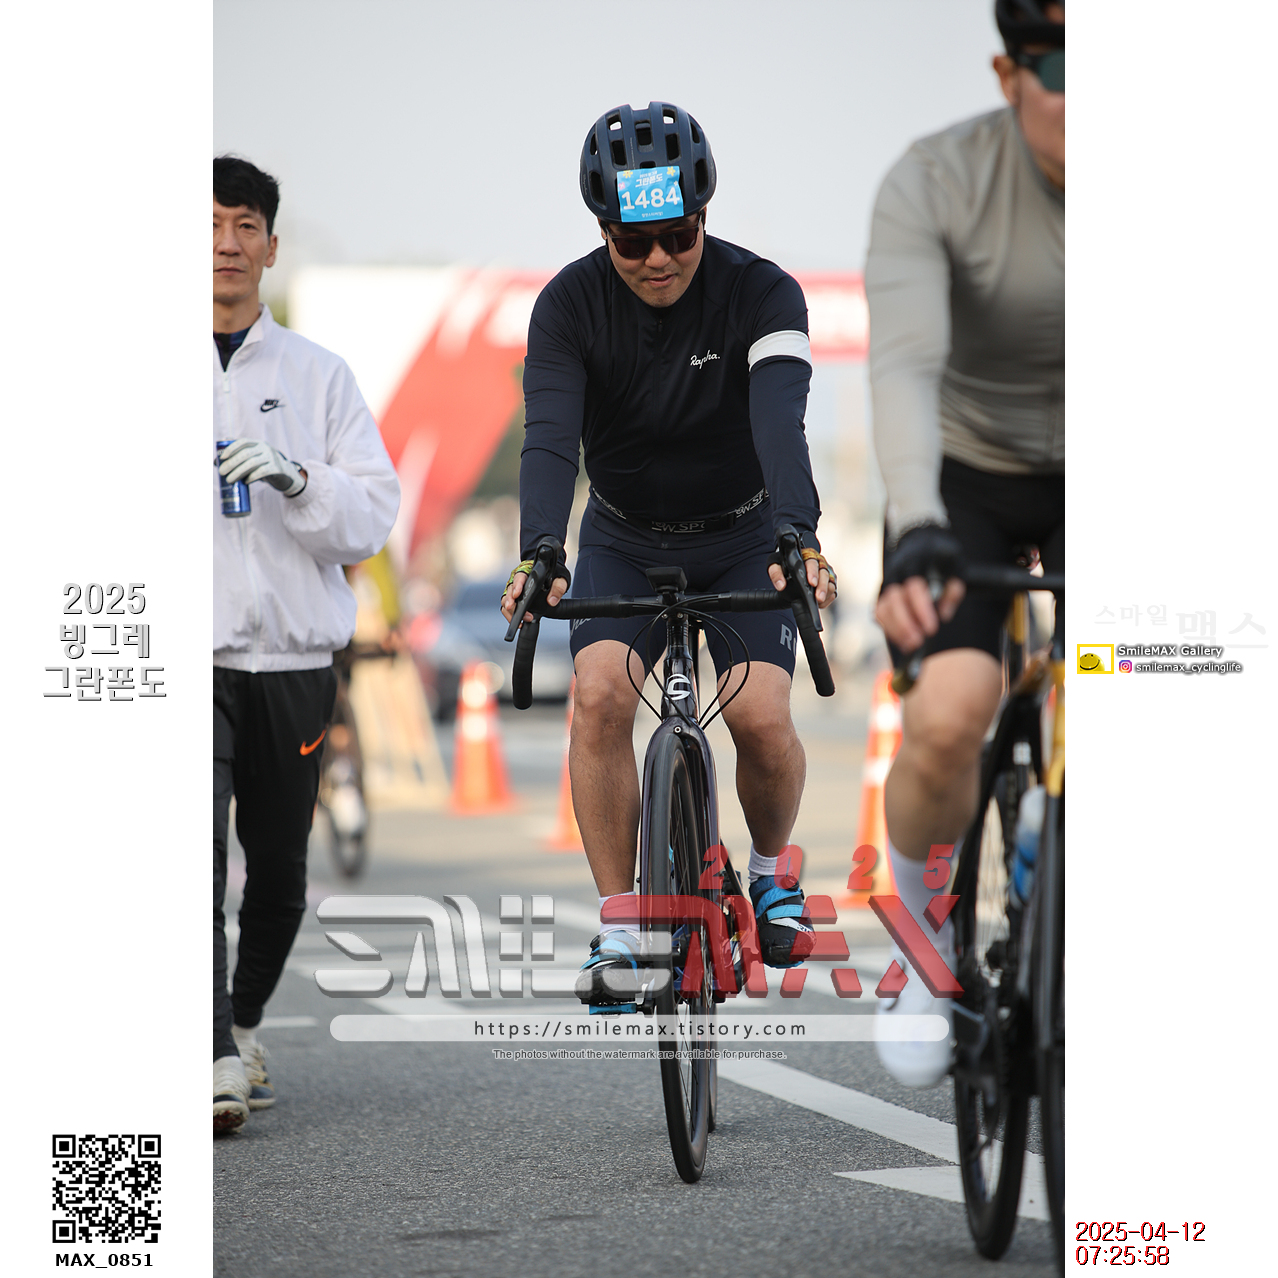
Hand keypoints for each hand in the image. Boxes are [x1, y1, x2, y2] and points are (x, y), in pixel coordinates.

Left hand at [218, 438, 306, 495]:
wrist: (286, 475)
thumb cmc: (264, 466)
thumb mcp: (253, 458)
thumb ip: (238, 456)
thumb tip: (215, 460)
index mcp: (258, 443)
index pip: (243, 442)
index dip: (231, 448)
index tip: (222, 458)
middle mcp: (265, 448)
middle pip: (246, 454)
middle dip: (231, 463)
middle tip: (221, 473)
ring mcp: (272, 457)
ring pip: (252, 463)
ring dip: (238, 472)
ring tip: (230, 480)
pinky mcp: (277, 468)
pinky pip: (263, 472)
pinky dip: (252, 477)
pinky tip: (246, 482)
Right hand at [501, 571, 568, 621]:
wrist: (552, 579)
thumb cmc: (554, 576)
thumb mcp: (560, 579)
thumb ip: (558, 587)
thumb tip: (552, 601)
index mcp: (527, 573)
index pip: (519, 577)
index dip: (517, 586)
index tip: (517, 594)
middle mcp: (518, 581)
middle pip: (510, 590)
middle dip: (510, 600)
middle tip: (512, 607)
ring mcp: (515, 591)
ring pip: (506, 600)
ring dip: (509, 610)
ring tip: (518, 618)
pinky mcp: (515, 601)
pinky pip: (508, 608)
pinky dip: (510, 616)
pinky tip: (519, 622)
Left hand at [766, 553, 835, 607]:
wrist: (791, 572)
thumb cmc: (785, 566)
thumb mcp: (775, 565)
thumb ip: (776, 573)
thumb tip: (781, 585)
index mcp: (807, 556)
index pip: (812, 563)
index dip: (813, 573)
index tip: (811, 583)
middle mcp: (819, 564)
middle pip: (824, 574)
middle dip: (822, 586)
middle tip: (818, 597)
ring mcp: (826, 573)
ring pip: (831, 583)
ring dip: (826, 594)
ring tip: (819, 601)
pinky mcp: (829, 583)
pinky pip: (833, 592)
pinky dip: (827, 599)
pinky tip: (820, 603)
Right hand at [877, 523, 964, 650]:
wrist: (922, 544)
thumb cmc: (942, 560)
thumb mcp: (956, 568)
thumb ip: (953, 590)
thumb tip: (943, 614)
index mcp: (916, 562)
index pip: (914, 587)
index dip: (921, 609)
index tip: (932, 628)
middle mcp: (897, 572)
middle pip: (893, 600)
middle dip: (905, 624)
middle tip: (918, 641)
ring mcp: (886, 583)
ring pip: (882, 609)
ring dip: (896, 630)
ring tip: (912, 645)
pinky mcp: (881, 595)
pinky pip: (879, 615)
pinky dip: (890, 629)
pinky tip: (904, 641)